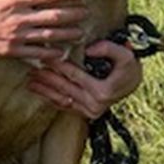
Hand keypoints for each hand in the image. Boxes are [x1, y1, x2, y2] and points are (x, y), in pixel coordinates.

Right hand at [0, 0, 86, 61]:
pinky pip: (36, 54)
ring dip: (69, 34)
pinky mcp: (10, 52)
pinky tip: (62, 53)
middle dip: (74, 14)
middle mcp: (16, 19)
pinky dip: (51, 54)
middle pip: (54, 16)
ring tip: (83, 32)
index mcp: (10, 0)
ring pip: (50, 36)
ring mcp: (14, 37)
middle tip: (89, 12)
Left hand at [26, 39, 141, 118]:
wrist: (133, 83)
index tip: (45, 56)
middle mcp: (95, 104)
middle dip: (46, 78)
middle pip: (64, 88)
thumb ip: (108, 48)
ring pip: (62, 100)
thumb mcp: (125, 54)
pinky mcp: (87, 114)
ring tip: (30, 82)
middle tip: (31, 70)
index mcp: (103, 91)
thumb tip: (88, 49)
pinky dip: (51, 100)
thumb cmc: (128, 68)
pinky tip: (40, 93)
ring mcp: (90, 111)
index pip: (74, 75)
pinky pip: (65, 107)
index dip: (59, 65)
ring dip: (45, 91)